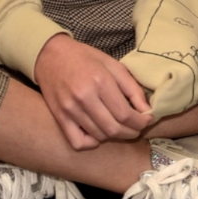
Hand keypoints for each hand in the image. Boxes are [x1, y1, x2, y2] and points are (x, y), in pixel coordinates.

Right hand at [34, 33, 151, 148]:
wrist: (50, 55)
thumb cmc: (84, 58)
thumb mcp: (113, 64)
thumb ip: (132, 88)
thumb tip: (146, 110)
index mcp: (100, 81)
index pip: (125, 114)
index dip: (141, 122)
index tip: (147, 120)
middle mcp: (84, 97)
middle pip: (114, 129)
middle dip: (131, 132)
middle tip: (137, 127)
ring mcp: (70, 109)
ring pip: (99, 136)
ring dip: (115, 136)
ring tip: (121, 127)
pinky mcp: (60, 117)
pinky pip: (78, 142)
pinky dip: (92, 143)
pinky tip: (98, 133)